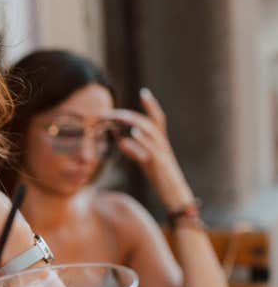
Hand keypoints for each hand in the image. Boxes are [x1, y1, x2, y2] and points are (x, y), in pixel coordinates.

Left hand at [108, 88, 193, 210]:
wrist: (175, 195)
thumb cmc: (160, 178)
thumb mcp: (145, 162)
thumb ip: (134, 150)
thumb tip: (121, 140)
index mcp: (160, 142)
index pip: (157, 118)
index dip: (151, 105)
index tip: (143, 91)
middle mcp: (163, 143)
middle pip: (149, 121)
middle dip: (129, 115)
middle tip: (112, 111)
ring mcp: (162, 152)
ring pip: (151, 131)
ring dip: (133, 122)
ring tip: (118, 117)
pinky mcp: (160, 164)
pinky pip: (152, 148)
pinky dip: (142, 139)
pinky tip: (132, 133)